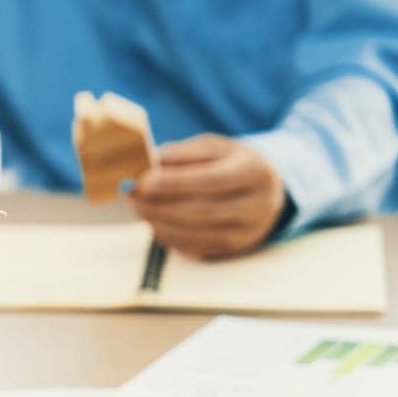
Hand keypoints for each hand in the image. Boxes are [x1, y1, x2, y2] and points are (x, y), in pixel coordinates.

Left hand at [129, 134, 286, 258]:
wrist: (265, 190)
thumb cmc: (230, 164)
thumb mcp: (213, 148)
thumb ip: (184, 153)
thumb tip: (152, 162)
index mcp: (254, 172)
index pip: (212, 180)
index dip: (176, 183)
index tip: (145, 181)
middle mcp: (257, 205)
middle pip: (203, 210)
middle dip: (161, 205)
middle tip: (132, 197)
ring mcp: (248, 231)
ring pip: (197, 233)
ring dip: (160, 222)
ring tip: (137, 207)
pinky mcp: (233, 248)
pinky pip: (195, 247)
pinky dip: (168, 236)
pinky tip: (153, 222)